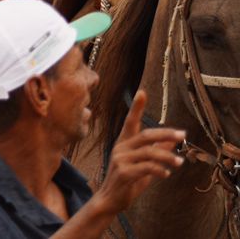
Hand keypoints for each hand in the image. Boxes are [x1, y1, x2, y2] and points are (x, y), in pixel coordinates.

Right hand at [90, 90, 183, 216]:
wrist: (111, 200)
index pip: (131, 121)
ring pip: (149, 152)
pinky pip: (146, 168)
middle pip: (146, 135)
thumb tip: (173, 140)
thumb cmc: (128, 181)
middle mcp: (121, 148)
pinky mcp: (123, 173)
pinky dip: (159, 170)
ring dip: (168, 157)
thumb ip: (157, 152)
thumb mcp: (145, 165)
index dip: (137, 107)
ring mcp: (121, 160)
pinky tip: (166, 174)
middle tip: (183, 135)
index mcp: (124, 143)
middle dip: (166, 134)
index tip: (142, 93)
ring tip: (180, 162)